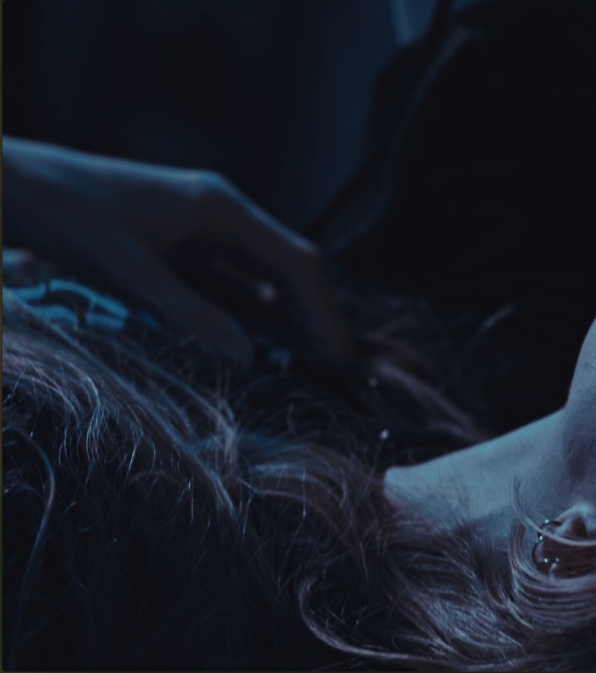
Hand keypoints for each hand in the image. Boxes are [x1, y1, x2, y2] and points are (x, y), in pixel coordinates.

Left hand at [2, 136, 356, 371]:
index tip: (341, 360)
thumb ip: (187, 313)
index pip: (297, 262)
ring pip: (265, 277)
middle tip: (338, 371)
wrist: (12, 183)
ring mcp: (200, 228)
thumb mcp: (126, 268)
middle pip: (290, 269)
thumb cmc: (64, 213)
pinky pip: (232, 282)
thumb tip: (246, 360)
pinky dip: (254, 313)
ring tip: (312, 365)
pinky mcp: (178, 244)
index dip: (325, 313)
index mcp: (221, 208)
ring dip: (290, 318)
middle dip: (317, 318)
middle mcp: (221, 214)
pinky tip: (262, 342)